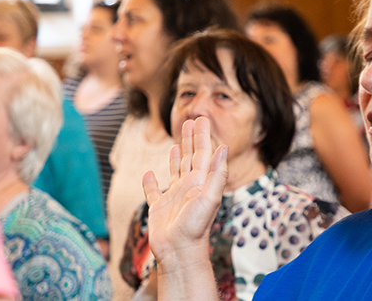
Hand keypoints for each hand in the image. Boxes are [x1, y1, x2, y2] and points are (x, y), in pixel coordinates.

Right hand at [142, 117, 228, 262]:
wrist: (179, 252)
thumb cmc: (196, 227)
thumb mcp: (210, 197)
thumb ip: (217, 173)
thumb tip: (223, 147)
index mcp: (201, 182)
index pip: (203, 153)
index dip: (202, 136)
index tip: (200, 118)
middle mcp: (188, 187)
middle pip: (190, 158)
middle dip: (190, 139)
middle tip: (190, 121)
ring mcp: (173, 197)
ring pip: (174, 171)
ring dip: (175, 156)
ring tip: (175, 143)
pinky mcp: (159, 208)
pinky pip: (153, 192)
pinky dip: (150, 183)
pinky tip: (148, 173)